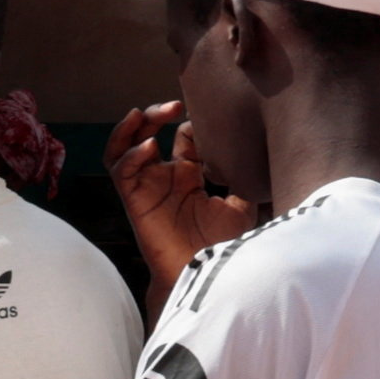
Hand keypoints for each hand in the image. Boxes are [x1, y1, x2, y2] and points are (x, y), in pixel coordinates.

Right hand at [106, 100, 250, 283]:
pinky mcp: (134, 200)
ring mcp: (147, 187)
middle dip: (157, 114)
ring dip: (132, 127)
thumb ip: (243, 181)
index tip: (210, 118)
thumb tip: (258, 157)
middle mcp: (164, 178)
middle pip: (148, 133)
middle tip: (175, 104)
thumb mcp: (242, 206)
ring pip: (125, 147)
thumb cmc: (222, 246)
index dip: (192, 124)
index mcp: (188, 176)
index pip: (182, 137)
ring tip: (145, 114)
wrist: (204, 274)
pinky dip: (130, 155)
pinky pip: (121, 172)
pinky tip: (148, 147)